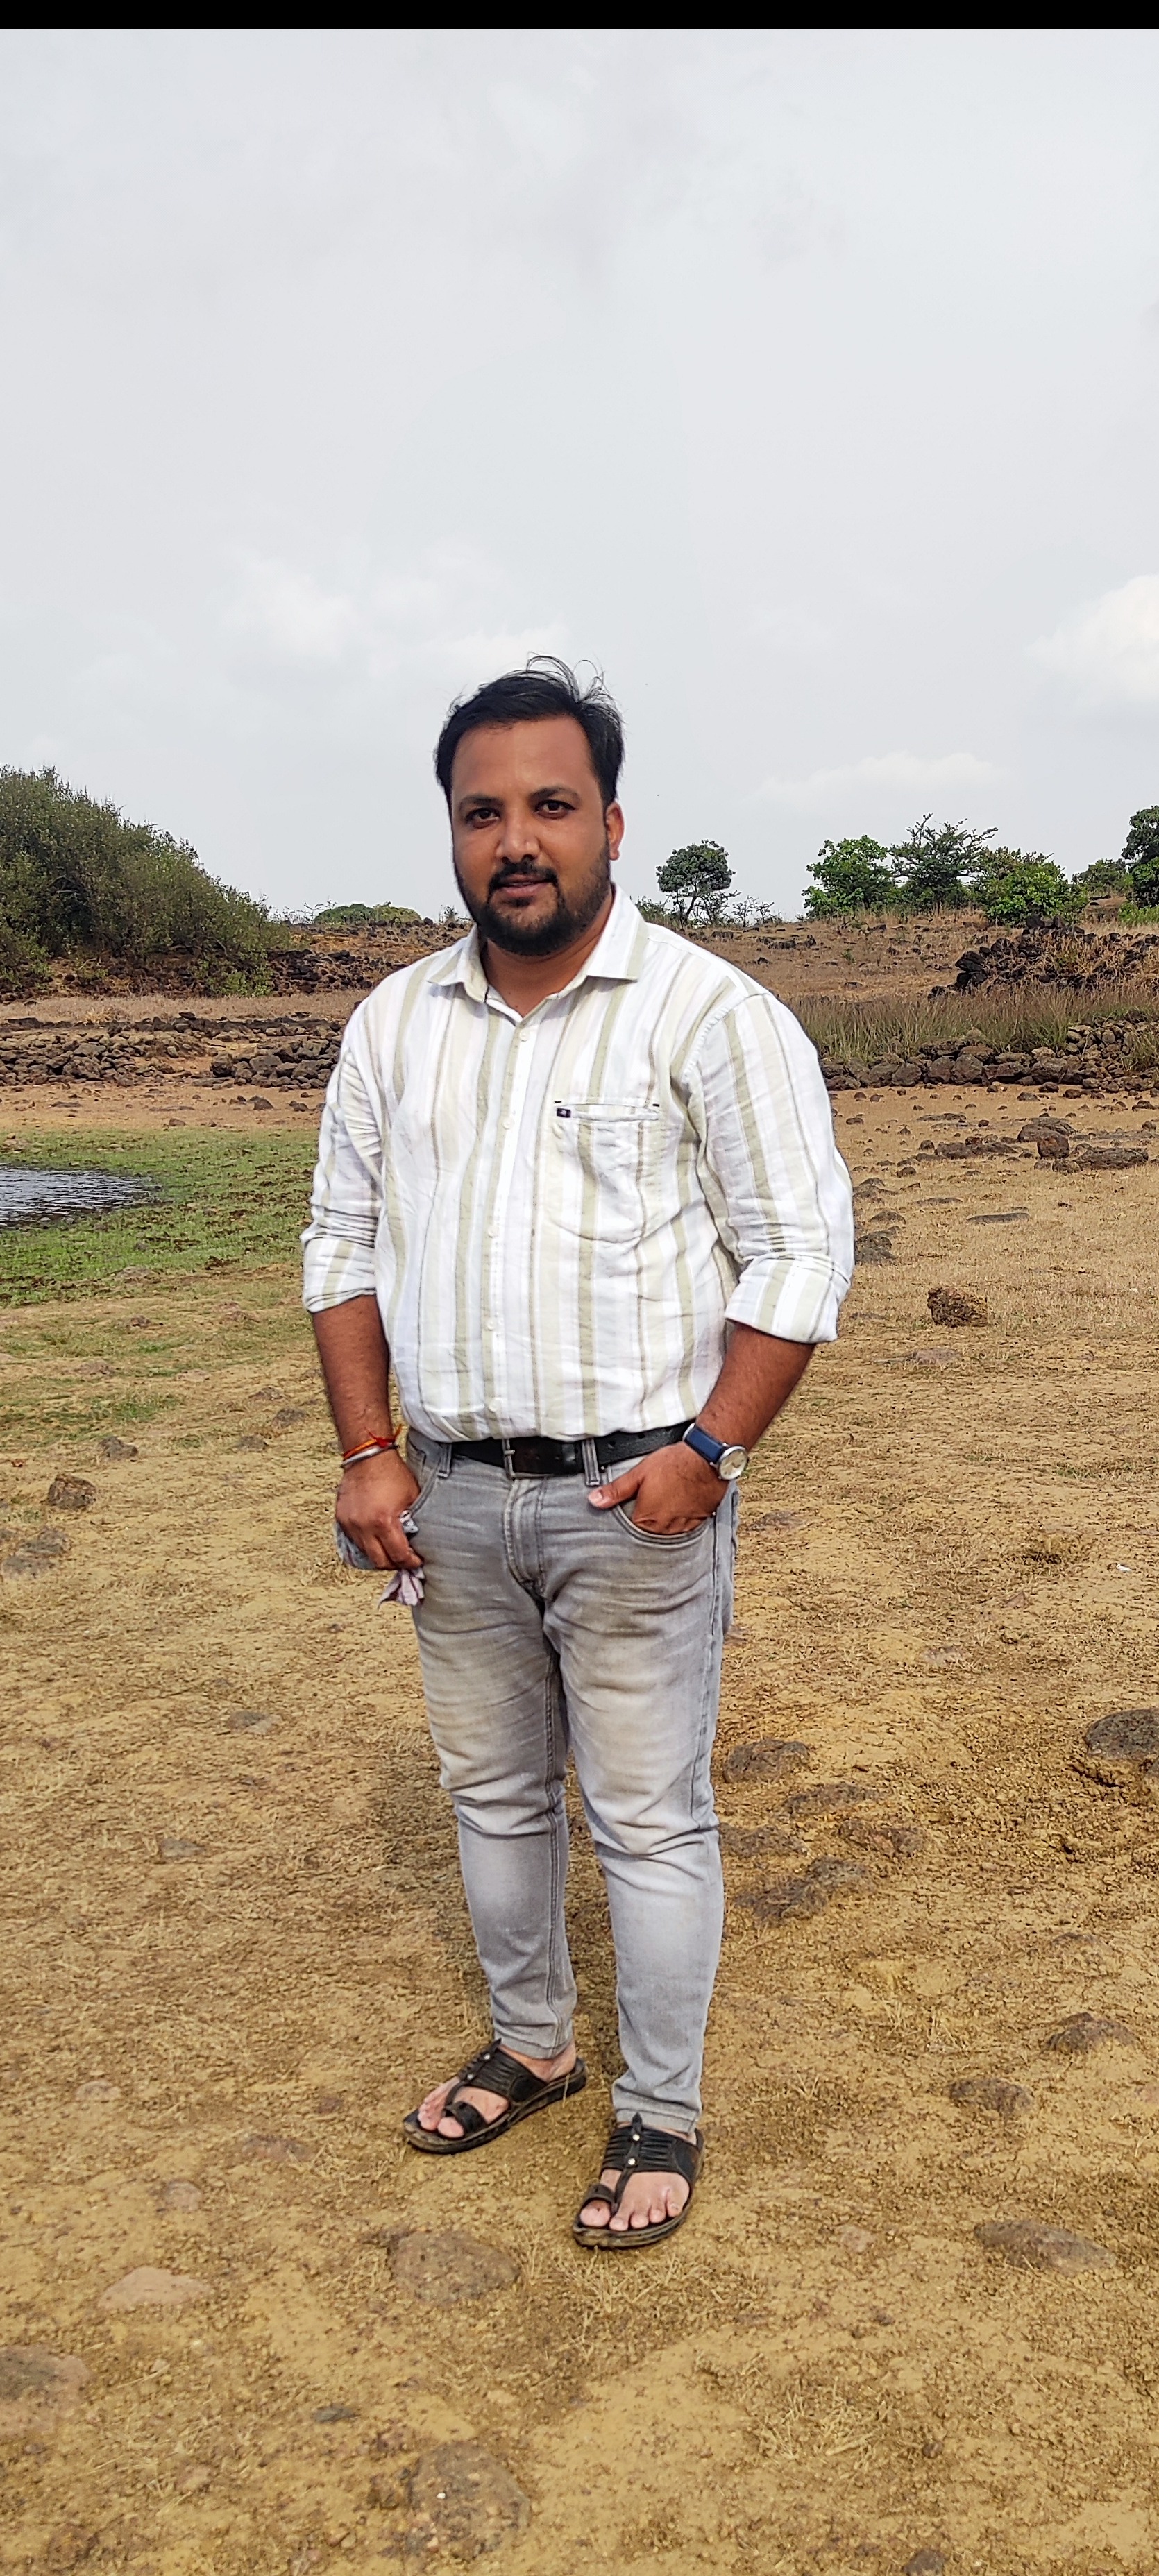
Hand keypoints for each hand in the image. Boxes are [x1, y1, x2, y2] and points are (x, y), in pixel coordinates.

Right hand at [335, 1448, 423, 1569]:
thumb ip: (414, 1521)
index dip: (410, 1562)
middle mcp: (364, 1526)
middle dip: (394, 1564)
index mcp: (384, 1521)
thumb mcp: (412, 1498)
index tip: (416, 1561)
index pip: (398, 1556)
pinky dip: (367, 1542)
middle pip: (379, 1562)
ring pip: (365, 1553)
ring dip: (379, 1554)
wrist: (368, 1455)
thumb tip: (419, 1540)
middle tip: (404, 1560)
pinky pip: (355, 1540)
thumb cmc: (391, 1473)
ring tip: (390, 1548)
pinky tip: (376, 1536)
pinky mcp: (342, 1519)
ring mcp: (350, 1524)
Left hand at [588, 1440, 724, 1533]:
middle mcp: (664, 1528)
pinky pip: (684, 1527)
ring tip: (664, 1503)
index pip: (630, 1530)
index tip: (631, 1509)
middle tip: (649, 1503)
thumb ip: (616, 1490)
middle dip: (646, 1521)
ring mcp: (683, 1526)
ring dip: (663, 1522)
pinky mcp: (698, 1521)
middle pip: (649, 1533)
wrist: (707, 1459)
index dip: (629, 1518)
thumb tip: (595, 1500)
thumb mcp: (639, 1473)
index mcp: (647, 1519)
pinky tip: (679, 1506)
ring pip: (667, 1532)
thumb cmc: (674, 1464)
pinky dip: (680, 1520)